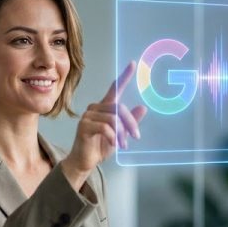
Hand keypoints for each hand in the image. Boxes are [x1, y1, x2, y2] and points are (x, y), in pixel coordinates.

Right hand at [61, 61, 146, 187]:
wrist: (85, 161)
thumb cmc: (101, 147)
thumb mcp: (120, 135)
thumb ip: (130, 122)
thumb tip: (143, 107)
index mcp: (105, 108)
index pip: (115, 88)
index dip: (125, 76)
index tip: (133, 64)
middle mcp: (96, 107)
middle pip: (118, 107)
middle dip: (130, 122)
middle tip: (136, 136)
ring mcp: (88, 115)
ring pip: (112, 118)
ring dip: (121, 133)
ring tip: (123, 145)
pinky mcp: (84, 125)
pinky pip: (104, 127)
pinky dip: (112, 137)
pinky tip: (113, 144)